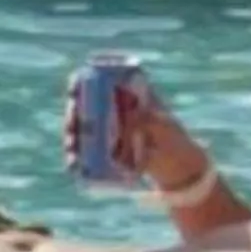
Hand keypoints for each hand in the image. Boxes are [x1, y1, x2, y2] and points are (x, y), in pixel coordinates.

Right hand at [63, 73, 206, 189]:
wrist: (178, 168)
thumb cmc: (174, 140)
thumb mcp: (164, 127)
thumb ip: (151, 120)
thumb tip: (130, 115)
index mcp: (126, 96)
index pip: (101, 83)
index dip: (84, 82)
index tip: (75, 88)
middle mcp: (112, 112)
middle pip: (84, 107)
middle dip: (73, 113)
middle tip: (72, 123)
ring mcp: (108, 133)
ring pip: (82, 130)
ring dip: (72, 136)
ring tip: (71, 146)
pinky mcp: (106, 154)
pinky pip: (86, 154)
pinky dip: (76, 157)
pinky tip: (72, 163)